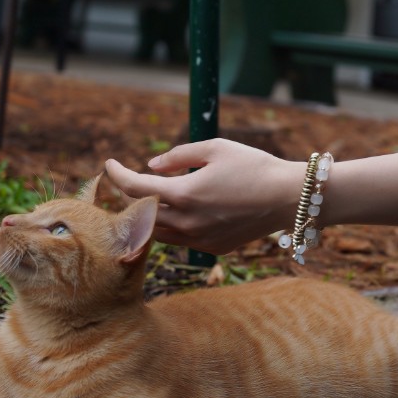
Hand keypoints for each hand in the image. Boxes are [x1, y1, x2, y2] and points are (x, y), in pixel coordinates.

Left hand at [102, 138, 304, 254]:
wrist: (288, 197)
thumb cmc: (254, 166)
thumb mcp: (215, 148)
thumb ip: (178, 156)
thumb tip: (151, 167)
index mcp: (185, 195)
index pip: (135, 188)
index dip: (117, 174)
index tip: (109, 163)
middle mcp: (188, 223)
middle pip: (140, 214)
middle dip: (128, 197)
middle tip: (125, 181)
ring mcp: (200, 240)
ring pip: (157, 233)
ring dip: (147, 216)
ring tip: (145, 199)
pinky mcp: (213, 249)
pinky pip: (181, 240)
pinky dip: (171, 227)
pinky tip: (177, 212)